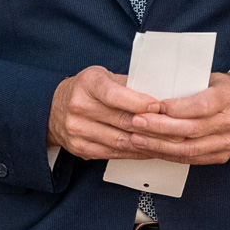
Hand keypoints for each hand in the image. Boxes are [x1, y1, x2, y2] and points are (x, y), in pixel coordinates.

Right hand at [47, 66, 163, 161]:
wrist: (53, 109)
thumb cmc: (86, 90)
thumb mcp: (104, 77)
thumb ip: (129, 85)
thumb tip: (162, 92)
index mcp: (88, 83)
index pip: (115, 95)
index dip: (139, 102)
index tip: (159, 106)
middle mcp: (79, 106)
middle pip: (122, 120)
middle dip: (152, 126)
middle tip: (176, 128)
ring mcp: (78, 130)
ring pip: (121, 140)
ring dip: (147, 143)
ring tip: (168, 142)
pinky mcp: (81, 148)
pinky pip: (114, 153)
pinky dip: (135, 152)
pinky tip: (150, 149)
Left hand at [120, 72, 229, 166]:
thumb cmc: (221, 89)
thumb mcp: (207, 78)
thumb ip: (185, 86)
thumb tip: (150, 92)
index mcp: (227, 97)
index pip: (200, 106)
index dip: (175, 108)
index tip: (153, 106)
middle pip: (191, 129)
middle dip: (159, 128)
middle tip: (136, 122)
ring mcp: (228, 142)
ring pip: (189, 149)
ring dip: (159, 145)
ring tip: (137, 139)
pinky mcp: (221, 156)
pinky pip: (191, 159)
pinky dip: (169, 155)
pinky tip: (152, 149)